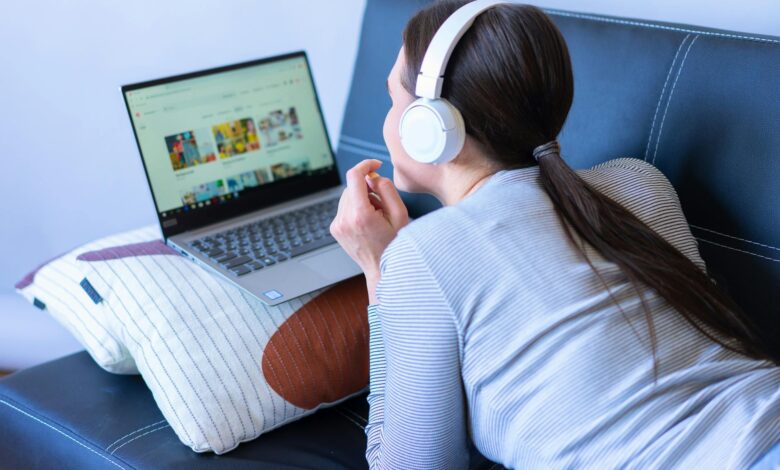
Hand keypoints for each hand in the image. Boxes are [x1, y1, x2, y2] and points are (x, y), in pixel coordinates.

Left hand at [330, 159, 408, 299]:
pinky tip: (367, 222)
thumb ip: (386, 189)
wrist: (381, 269)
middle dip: (367, 188)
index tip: (375, 164)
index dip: (365, 165)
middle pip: (352, 186)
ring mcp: (337, 225)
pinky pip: (344, 207)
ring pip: (347, 196)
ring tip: (375, 216)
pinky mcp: (335, 229)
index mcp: (360, 215)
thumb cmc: (395, 244)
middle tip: (382, 204)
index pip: (354, 176)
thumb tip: (372, 176)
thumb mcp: (400, 214)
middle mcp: (344, 219)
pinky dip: (356, 208)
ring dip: (361, 198)